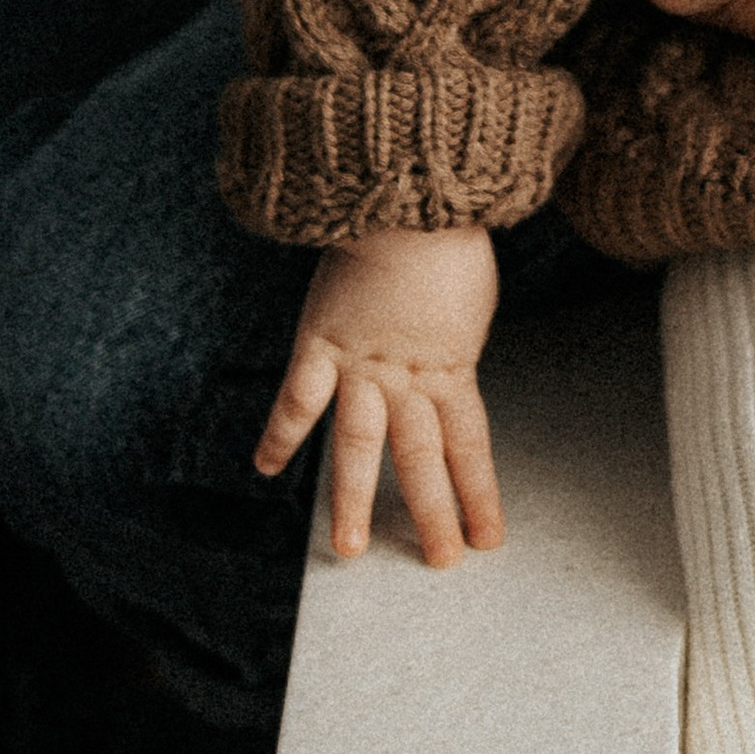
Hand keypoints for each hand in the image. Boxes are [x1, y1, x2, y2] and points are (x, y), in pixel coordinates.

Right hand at [252, 222, 502, 565]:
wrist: (412, 193)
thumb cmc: (448, 235)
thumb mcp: (469, 300)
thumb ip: (450, 343)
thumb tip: (444, 363)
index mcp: (452, 366)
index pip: (470, 445)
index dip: (480, 493)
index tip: (489, 538)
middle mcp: (407, 375)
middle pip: (422, 458)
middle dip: (431, 513)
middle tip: (439, 560)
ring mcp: (362, 362)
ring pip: (359, 444)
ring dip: (353, 498)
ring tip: (348, 548)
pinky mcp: (323, 339)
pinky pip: (299, 396)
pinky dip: (280, 432)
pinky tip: (265, 469)